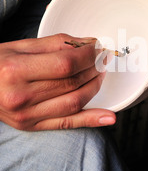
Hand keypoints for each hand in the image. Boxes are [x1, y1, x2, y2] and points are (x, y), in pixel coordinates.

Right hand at [0, 34, 115, 130]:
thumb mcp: (20, 47)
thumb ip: (55, 44)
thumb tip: (89, 43)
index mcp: (15, 71)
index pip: (66, 64)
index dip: (88, 55)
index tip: (98, 47)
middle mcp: (21, 96)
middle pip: (72, 82)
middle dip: (94, 68)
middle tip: (103, 58)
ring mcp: (26, 115)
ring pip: (74, 102)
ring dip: (95, 86)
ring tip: (100, 73)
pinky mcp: (31, 126)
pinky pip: (67, 124)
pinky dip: (91, 120)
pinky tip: (109, 117)